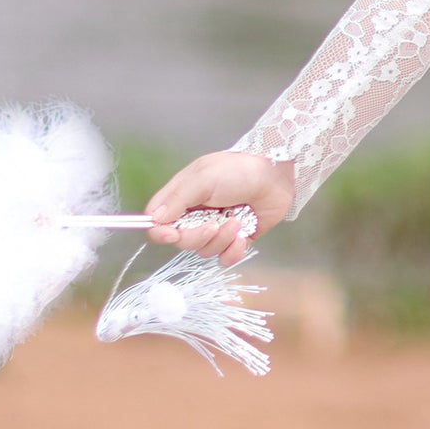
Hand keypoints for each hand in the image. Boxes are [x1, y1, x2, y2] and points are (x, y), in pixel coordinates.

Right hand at [145, 150, 296, 267]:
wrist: (275, 175)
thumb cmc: (237, 171)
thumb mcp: (202, 178)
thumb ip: (177, 199)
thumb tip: (154, 220)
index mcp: (182, 198)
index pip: (159, 223)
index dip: (161, 233)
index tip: (172, 235)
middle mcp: (196, 215)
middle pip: (181, 241)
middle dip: (197, 237)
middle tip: (214, 224)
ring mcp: (216, 228)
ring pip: (204, 250)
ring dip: (221, 240)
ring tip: (237, 223)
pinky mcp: (236, 239)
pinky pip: (225, 257)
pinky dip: (233, 252)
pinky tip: (242, 238)